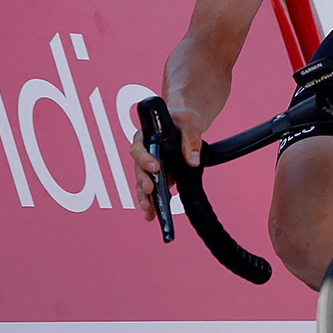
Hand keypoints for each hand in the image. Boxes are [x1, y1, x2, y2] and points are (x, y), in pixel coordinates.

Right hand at [130, 103, 206, 220]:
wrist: (184, 122)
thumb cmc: (182, 118)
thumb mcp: (189, 122)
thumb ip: (190, 138)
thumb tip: (193, 159)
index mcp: (146, 136)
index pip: (139, 147)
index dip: (144, 158)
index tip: (155, 167)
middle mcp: (144, 152)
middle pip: (138, 169)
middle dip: (143, 182)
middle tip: (151, 191)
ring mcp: (150, 165)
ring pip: (143, 183)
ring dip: (145, 197)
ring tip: (149, 210)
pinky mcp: (158, 175)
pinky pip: (153, 190)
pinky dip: (153, 202)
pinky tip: (154, 214)